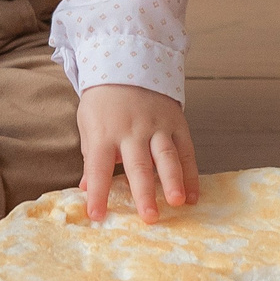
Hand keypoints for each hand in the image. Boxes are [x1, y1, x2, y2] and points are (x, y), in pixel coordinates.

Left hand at [76, 84, 198, 224]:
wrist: (127, 63)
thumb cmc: (103, 102)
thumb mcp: (88, 124)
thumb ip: (90, 156)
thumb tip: (86, 187)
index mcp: (105, 134)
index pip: (98, 167)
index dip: (97, 192)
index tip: (96, 215)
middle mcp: (131, 131)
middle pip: (138, 165)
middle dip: (144, 192)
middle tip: (149, 217)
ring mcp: (156, 126)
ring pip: (166, 156)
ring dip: (173, 181)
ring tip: (177, 202)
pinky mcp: (175, 123)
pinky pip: (186, 150)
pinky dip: (191, 174)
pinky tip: (193, 196)